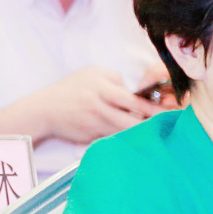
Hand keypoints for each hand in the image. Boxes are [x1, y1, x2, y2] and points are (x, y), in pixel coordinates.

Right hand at [41, 67, 160, 144]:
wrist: (44, 109)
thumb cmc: (71, 89)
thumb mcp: (92, 74)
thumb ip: (116, 79)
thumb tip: (135, 91)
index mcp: (101, 88)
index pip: (133, 100)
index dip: (152, 108)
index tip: (168, 112)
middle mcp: (99, 106)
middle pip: (132, 120)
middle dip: (151, 124)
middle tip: (167, 126)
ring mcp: (95, 123)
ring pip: (124, 131)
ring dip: (140, 132)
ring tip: (156, 132)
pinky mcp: (91, 136)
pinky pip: (113, 138)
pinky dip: (125, 138)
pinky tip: (136, 139)